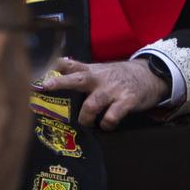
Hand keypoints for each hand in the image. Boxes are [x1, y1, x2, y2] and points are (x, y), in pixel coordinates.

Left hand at [40, 56, 166, 128]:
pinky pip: (112, 116)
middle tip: (46, 86)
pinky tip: (106, 125)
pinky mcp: (127, 100)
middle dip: (61, 82)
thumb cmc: (120, 76)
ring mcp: (113, 90)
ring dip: (86, 117)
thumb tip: (58, 64)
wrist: (151, 75)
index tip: (38, 70)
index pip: (70, 65)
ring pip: (92, 104)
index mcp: (92, 71)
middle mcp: (100, 79)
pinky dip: (106, 124)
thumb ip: (80, 70)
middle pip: (78, 79)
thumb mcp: (100, 70)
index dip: (54, 66)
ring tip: (86, 123)